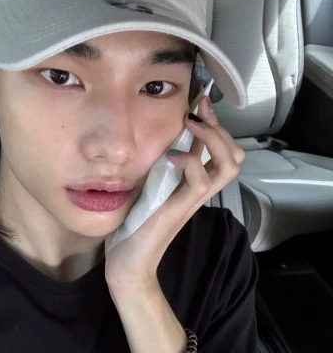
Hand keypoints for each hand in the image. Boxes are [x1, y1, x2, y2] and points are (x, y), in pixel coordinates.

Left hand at [104, 96, 244, 291]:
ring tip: (191, 125)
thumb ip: (161, 168)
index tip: (201, 102)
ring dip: (212, 138)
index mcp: (193, 183)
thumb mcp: (149, 187)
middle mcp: (199, 190)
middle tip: (199, 111)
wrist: (130, 262)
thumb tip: (160, 142)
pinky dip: (189, 161)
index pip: (220, 151)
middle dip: (220, 128)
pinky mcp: (180, 209)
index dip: (215, 124)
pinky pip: (200, 181)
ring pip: (228, 166)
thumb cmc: (136, 224)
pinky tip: (170, 155)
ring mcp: (193, 200)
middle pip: (235, 157)